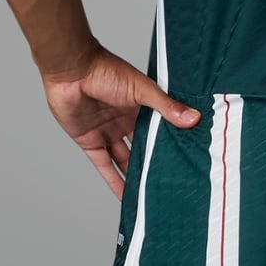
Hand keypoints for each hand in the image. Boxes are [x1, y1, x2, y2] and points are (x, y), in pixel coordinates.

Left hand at [42, 43, 199, 196]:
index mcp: (139, 106)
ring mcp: (107, 132)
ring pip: (125, 159)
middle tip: (172, 182)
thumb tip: (194, 118)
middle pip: (142, 147)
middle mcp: (124, 120)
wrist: (71, 71)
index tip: (187, 159)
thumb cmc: (105, 70)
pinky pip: (104, 166)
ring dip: (135, 175)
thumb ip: (167, 106)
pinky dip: (114, 181)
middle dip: (154, 163)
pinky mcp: (90, 142)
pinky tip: (125, 195)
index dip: (171, 143)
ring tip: (152, 194)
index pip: (159, 129)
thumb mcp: (142, 89)